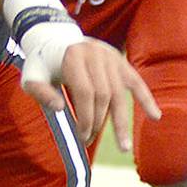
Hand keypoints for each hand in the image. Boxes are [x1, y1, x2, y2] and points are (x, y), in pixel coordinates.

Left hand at [21, 33, 160, 150]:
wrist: (55, 39)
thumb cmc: (42, 63)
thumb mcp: (31, 76)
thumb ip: (40, 91)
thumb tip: (59, 109)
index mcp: (74, 56)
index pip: (85, 92)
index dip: (85, 116)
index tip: (81, 136)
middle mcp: (96, 54)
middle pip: (104, 94)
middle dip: (98, 121)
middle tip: (88, 140)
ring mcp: (111, 56)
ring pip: (120, 93)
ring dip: (121, 122)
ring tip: (124, 147)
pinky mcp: (121, 61)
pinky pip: (136, 82)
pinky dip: (146, 99)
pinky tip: (155, 116)